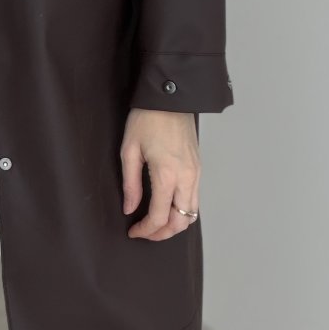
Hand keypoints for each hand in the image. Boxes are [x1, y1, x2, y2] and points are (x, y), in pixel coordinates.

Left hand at [121, 108, 199, 239]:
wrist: (170, 96)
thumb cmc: (147, 118)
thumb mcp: (129, 150)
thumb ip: (130, 183)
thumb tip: (130, 208)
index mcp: (167, 175)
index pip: (159, 217)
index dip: (146, 230)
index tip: (133, 231)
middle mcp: (187, 178)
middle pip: (181, 222)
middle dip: (163, 233)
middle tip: (145, 232)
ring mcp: (196, 173)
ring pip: (192, 213)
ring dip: (175, 223)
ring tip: (156, 222)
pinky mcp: (199, 167)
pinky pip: (195, 198)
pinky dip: (183, 210)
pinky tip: (167, 206)